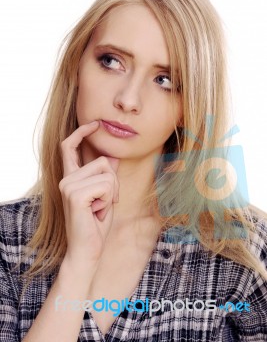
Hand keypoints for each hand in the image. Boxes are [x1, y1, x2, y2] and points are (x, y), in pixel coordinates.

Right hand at [59, 121, 119, 269]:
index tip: (94, 123)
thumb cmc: (96, 225)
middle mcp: (66, 178)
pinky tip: (97, 212)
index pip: (69, 147)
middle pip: (102, 161)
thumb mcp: (105, 196)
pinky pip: (107, 185)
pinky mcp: (75, 194)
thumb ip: (106, 176)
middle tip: (105, 202)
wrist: (88, 250)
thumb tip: (113, 157)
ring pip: (107, 173)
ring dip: (112, 193)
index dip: (81, 132)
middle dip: (113, 182)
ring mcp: (68, 185)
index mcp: (70, 178)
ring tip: (100, 208)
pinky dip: (109, 199)